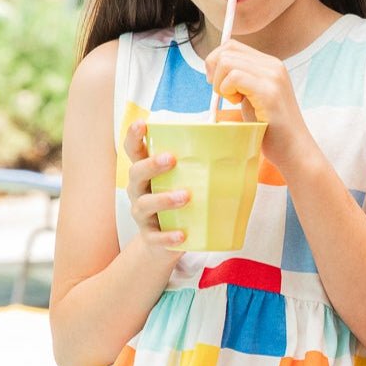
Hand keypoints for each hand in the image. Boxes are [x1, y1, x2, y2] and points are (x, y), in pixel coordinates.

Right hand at [124, 121, 187, 255]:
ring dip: (164, 199)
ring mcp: (142, 214)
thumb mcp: (183, 180)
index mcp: (146, 172)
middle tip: (172, 159)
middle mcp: (138, 190)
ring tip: (185, 196)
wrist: (165, 242)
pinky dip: (168, 236)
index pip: (134, 150)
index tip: (142, 123)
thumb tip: (232, 137)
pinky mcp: (149, 237)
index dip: (134, 136)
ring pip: (145, 204)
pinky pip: (155, 237)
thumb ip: (197, 163)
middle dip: (151, 165)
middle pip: (136, 173)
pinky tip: (182, 235)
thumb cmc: (178, 202)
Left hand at [205, 39, 309, 168]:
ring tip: (233, 100)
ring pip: (227, 62)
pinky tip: (237, 103)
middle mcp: (273, 65)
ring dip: (221, 83)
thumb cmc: (270, 127)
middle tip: (223, 94)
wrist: (293, 149)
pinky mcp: (269, 92)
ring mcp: (273, 77)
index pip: (232, 46)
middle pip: (227, 51)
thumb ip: (240, 78)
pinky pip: (235, 77)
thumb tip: (213, 66)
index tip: (218, 84)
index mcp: (270, 64)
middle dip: (215, 72)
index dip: (216, 62)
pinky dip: (227, 90)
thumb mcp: (252, 95)